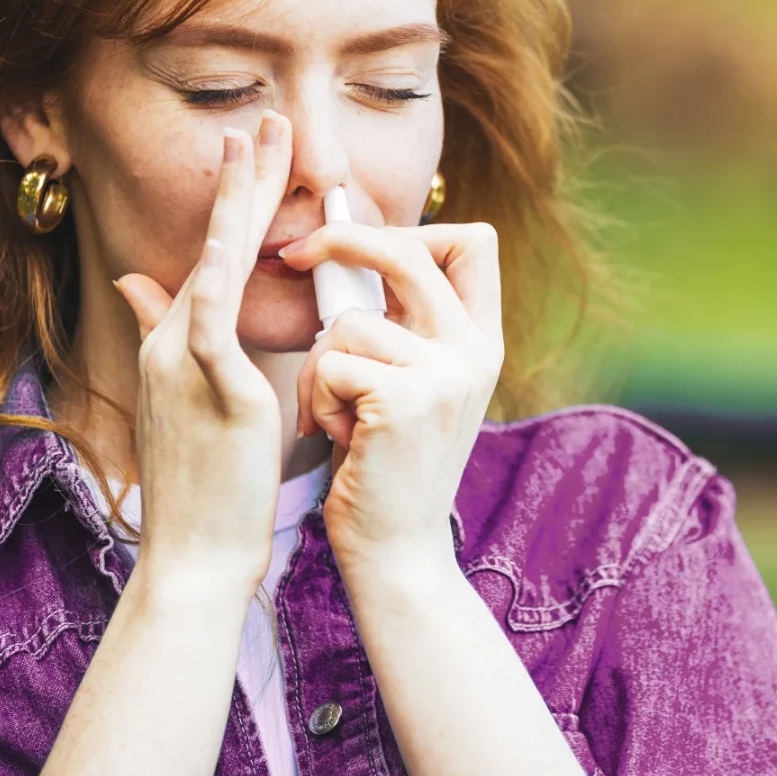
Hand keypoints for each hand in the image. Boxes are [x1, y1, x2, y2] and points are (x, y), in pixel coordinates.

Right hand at [112, 111, 292, 599]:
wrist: (193, 558)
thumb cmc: (200, 485)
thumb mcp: (178, 400)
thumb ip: (161, 335)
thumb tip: (135, 282)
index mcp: (175, 342)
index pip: (212, 253)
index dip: (237, 198)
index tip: (259, 145)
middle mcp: (172, 343)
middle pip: (211, 243)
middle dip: (240, 179)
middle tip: (264, 117)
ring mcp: (184, 367)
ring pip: (210, 269)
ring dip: (234, 204)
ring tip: (253, 146)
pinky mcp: (208, 397)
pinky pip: (209, 333)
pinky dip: (214, 286)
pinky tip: (228, 245)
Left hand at [275, 220, 503, 566]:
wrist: (396, 549)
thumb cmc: (382, 460)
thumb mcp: (408, 380)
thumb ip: (401, 321)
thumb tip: (347, 242)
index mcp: (480, 341)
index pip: (473, 242)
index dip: (414, 226)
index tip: (358, 236)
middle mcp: (474, 351)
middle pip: (408, 250)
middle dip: (341, 240)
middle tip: (296, 254)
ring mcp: (445, 375)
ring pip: (348, 321)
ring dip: (319, 367)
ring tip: (336, 416)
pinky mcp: (403, 401)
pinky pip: (330, 362)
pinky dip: (317, 399)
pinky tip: (337, 438)